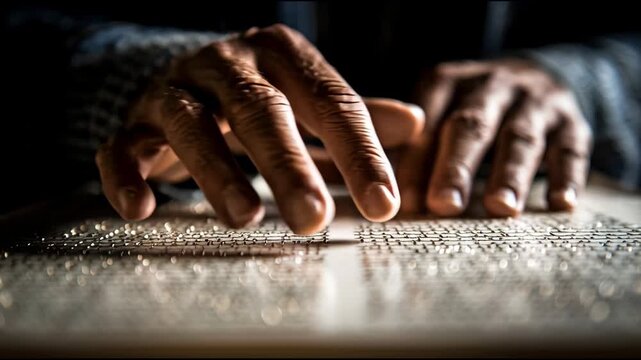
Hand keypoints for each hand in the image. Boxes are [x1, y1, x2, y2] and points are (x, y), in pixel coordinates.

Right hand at [95, 24, 423, 233]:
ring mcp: (176, 89)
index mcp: (281, 56)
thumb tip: (416, 124)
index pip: (331, 103)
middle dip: (288, 167)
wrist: (185, 76)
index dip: (359, 155)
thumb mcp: (307, 95)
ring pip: (192, 125)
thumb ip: (354, 113)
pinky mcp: (134, 121)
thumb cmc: (260, 94)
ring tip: (246, 219)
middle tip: (314, 220)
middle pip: (260, 112)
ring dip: (217, 172)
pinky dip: (127, 175)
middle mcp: (228, 65)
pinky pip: (123, 146)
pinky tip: (140, 209)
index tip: (383, 206)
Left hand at [397, 59, 591, 216]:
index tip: (404, 202)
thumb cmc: (468, 110)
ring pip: (520, 137)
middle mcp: (491, 85)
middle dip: (456, 167)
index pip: (427, 120)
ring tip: (499, 208)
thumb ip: (413, 149)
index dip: (416, 161)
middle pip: (471, 125)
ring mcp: (534, 101)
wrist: (532, 78)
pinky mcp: (571, 121)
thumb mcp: (437, 112)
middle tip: (444, 205)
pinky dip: (566, 175)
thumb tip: (389, 201)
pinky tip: (559, 203)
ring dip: (509, 174)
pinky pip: (571, 148)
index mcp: (447, 82)